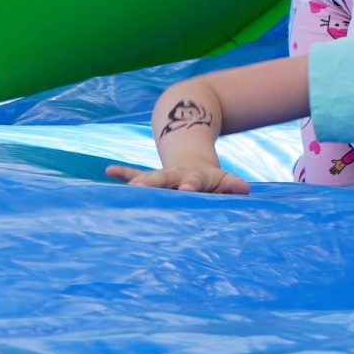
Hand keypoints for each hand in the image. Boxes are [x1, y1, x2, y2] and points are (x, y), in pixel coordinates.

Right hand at [107, 162, 250, 194]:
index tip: (187, 190)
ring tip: (126, 188)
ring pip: (147, 178)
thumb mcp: (224, 180)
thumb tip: (244, 189)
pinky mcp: (148, 177)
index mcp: (195, 177)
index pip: (194, 181)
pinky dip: (122, 173)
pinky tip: (109, 171)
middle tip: (143, 190)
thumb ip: (232, 184)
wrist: (192, 162)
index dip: (191, 185)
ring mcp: (160, 176)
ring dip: (137, 182)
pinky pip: (133, 174)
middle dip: (154, 184)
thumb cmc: (211, 180)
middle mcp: (175, 175)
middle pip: (164, 178)